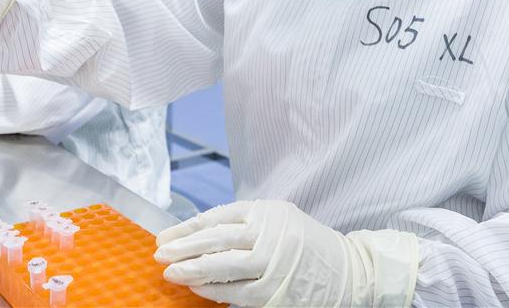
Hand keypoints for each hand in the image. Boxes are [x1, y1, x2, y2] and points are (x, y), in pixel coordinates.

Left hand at [156, 200, 418, 306]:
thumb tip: (201, 233)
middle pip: (214, 241)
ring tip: (171, 273)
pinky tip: (197, 288)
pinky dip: (212, 291)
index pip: (216, 218)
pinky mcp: (273, 295)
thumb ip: (245, 221)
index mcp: (266, 213)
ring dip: (191, 271)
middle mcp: (267, 236)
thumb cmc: (307, 243)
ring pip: (221, 269)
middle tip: (160, 255)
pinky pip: (235, 293)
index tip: (165, 236)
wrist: (348, 271)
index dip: (187, 228)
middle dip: (182, 248)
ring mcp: (270, 267)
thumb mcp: (279, 218)